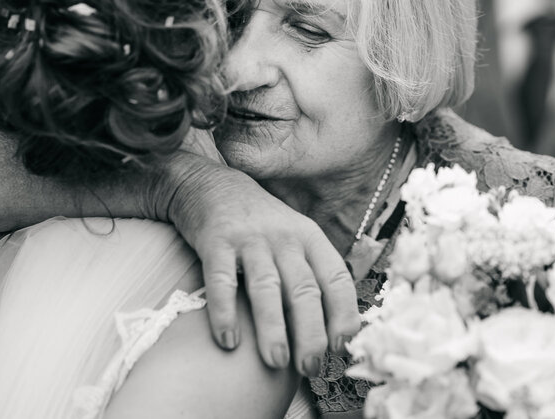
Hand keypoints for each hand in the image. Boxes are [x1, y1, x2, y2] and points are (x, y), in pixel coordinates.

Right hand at [150, 151, 360, 375]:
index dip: (343, 313)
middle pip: (304, 289)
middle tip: (310, 367)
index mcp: (310, 239)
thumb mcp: (294, 240)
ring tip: (276, 362)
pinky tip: (228, 340)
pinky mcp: (216, 242)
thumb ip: (310, 277)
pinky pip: (222, 280)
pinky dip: (225, 312)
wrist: (211, 186)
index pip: (336, 278)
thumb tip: (330, 332)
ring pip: (267, 287)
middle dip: (310, 332)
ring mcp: (250, 239)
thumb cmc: (260, 225)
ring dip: (273, 327)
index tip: (342, 347)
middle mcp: (285, 238)